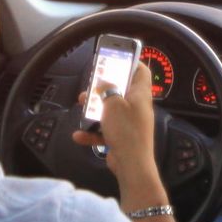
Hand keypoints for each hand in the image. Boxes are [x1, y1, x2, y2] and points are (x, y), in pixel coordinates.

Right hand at [73, 62, 160, 187]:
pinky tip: (80, 134)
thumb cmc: (126, 131)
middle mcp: (137, 107)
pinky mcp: (122, 138)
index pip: (141, 71)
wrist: (131, 164)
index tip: (118, 57)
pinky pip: (105, 130)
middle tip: (92, 84)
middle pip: (122, 90)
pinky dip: (93, 132)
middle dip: (104, 87)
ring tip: (82, 106)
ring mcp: (130, 123)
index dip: (131, 61)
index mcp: (140, 94)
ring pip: (111, 110)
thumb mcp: (113, 104)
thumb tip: (105, 82)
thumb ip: (108, 90)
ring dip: (95, 108)